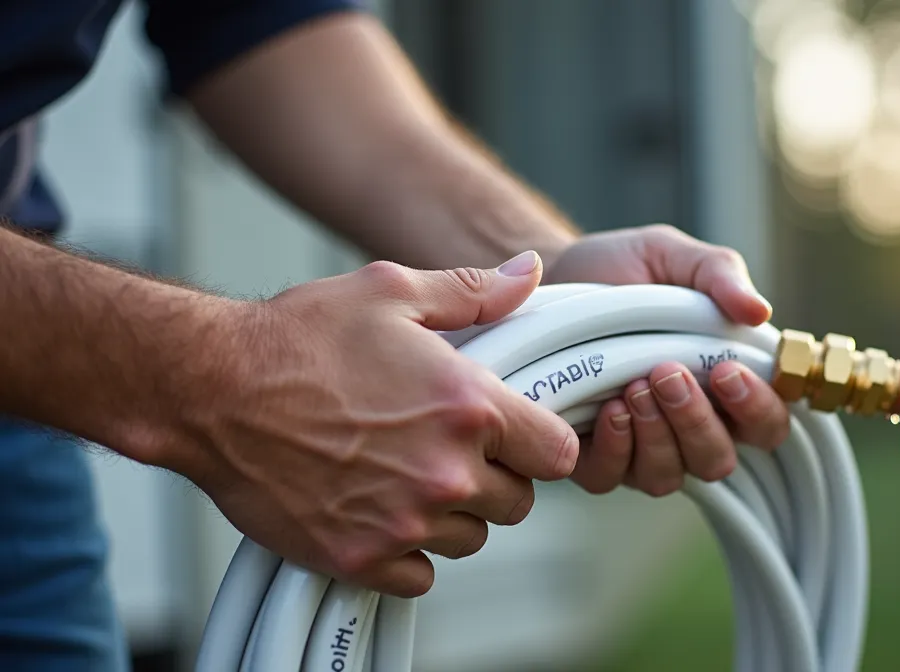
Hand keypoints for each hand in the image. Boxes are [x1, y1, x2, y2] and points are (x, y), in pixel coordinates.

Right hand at [169, 252, 577, 596]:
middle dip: (495, 477)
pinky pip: (421, 575)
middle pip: (517, 502)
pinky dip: (407, 551)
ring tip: (406, 474)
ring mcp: (404, 522)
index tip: (516, 435)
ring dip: (451, 514)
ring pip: (470, 539)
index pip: (558, 455)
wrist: (209, 389)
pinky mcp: (361, 558)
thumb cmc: (298, 336)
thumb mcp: (390, 292)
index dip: (541, 443)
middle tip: (449, 449)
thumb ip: (472, 291)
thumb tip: (529, 273)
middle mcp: (446, 471)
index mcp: (468, 406)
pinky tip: (379, 509)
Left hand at [542, 224, 791, 495]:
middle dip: (696, 421)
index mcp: (727, 388)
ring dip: (655, 435)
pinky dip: (613, 449)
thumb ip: (720, 275)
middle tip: (667, 373)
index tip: (728, 371)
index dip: (758, 409)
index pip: (767, 425)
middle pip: (717, 460)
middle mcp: (691, 428)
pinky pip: (609, 479)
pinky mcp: (593, 458)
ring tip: (633, 386)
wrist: (554, 275)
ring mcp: (642, 450)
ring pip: (667, 476)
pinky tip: (607, 410)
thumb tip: (758, 310)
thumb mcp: (674, 257)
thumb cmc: (624, 271)